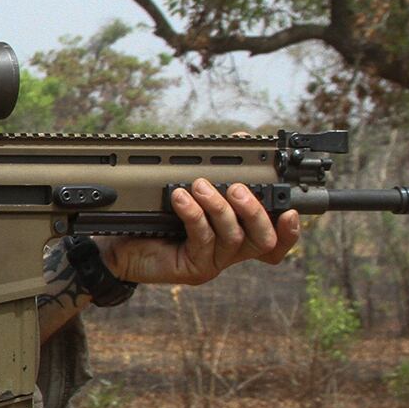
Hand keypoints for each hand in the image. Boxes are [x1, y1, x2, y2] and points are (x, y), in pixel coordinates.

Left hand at [105, 178, 300, 285]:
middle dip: (255, 211)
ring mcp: (212, 262)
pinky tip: (179, 198)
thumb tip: (243, 139)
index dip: (290, 231)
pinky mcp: (193, 268)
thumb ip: (218, 168)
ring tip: (198, 186)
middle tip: (236, 188)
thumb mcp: (190, 188)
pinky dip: (193, 214)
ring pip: (233, 238)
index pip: (276, 241)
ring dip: (218, 207)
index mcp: (237, 234)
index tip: (291, 211)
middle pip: (263, 240)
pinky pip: (201, 239)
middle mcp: (230, 251)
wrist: (117, 245)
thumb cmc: (154, 215)